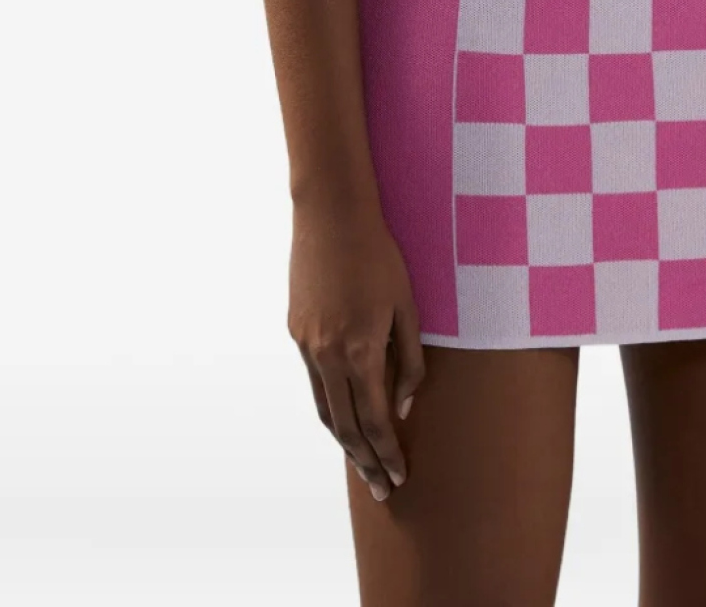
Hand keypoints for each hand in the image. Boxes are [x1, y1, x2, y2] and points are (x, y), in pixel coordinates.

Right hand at [287, 197, 425, 498]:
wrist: (331, 215)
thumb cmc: (379, 256)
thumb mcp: (407, 306)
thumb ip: (409, 360)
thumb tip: (405, 406)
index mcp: (360, 350)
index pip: (374, 421)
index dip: (387, 453)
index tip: (399, 477)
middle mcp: (328, 355)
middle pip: (346, 427)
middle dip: (365, 461)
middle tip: (381, 489)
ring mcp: (307, 344)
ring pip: (324, 408)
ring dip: (344, 441)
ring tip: (362, 463)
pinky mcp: (296, 330)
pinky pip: (314, 380)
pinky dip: (330, 406)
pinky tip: (343, 414)